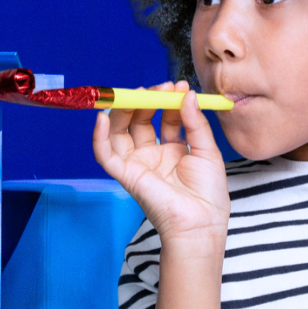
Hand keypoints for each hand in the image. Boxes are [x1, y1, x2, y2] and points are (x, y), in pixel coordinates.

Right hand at [92, 81, 230, 245]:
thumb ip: (195, 123)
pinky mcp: (126, 175)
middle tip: (161, 86)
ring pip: (121, 131)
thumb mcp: (207, 151)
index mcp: (174, 150)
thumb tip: (186, 94)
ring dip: (126, 109)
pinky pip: (105, 155)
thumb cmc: (208, 196)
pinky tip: (102, 118)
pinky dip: (99, 136)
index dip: (169, 100)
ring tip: (139, 93)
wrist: (202, 224)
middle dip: (149, 100)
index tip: (178, 84)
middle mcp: (153, 155)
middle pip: (141, 120)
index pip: (165, 117)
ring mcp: (138, 164)